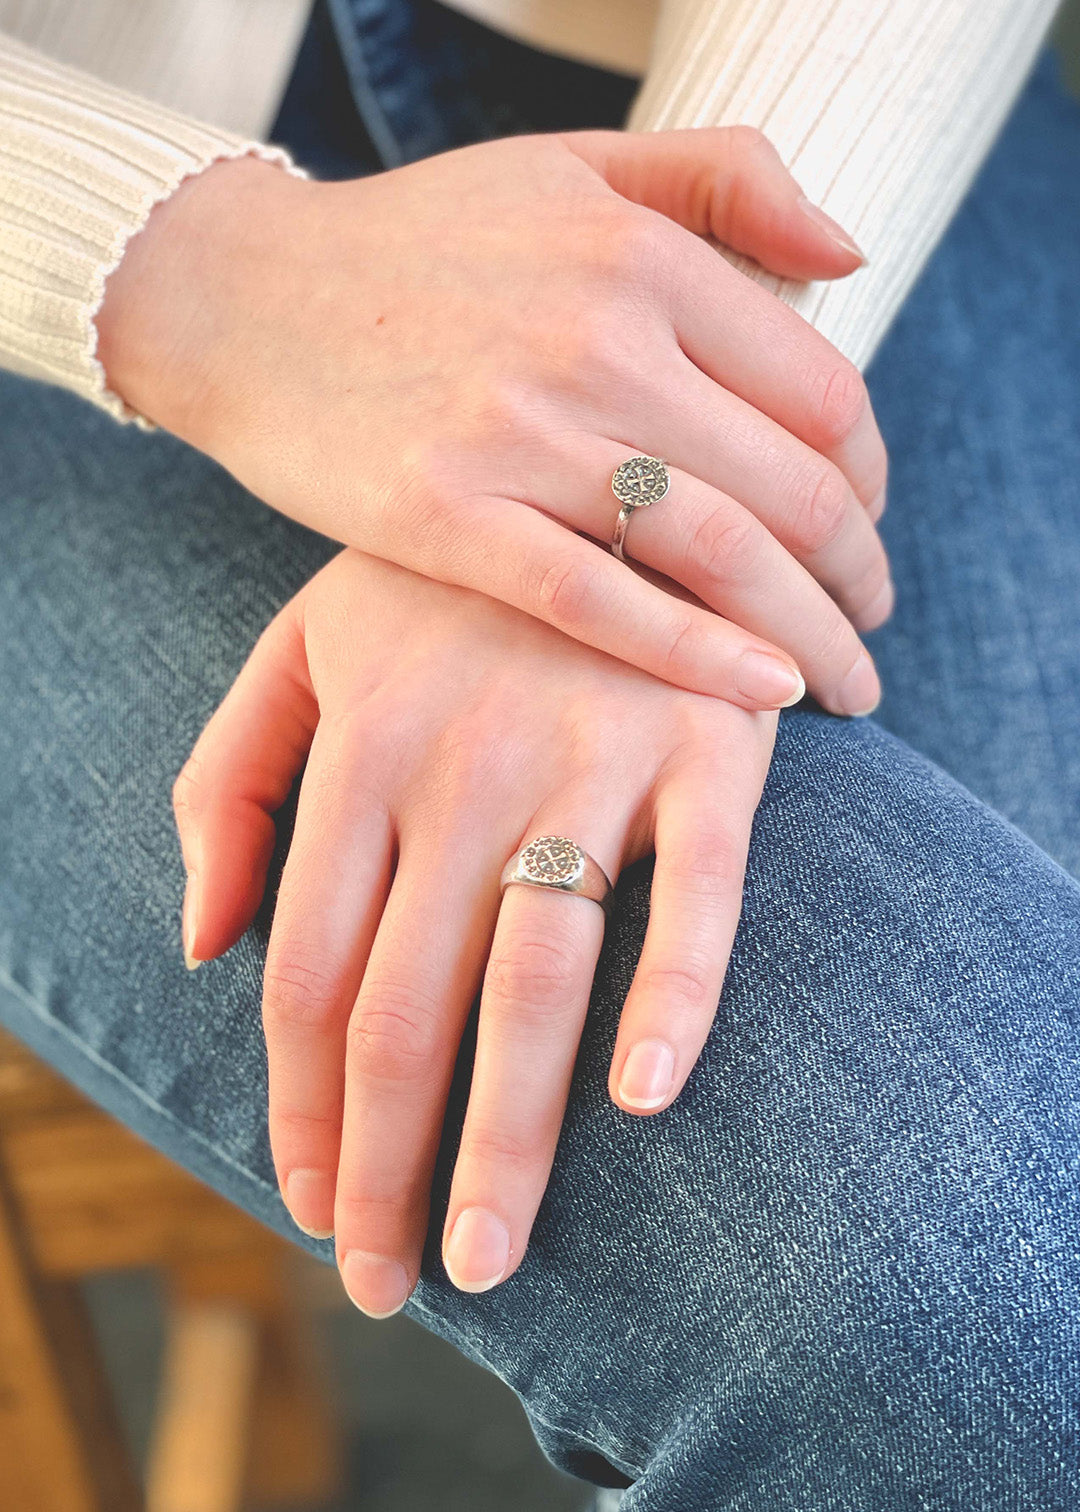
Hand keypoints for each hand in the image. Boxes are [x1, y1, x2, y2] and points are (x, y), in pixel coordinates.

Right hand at [100, 126, 887, 716]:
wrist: (240, 295)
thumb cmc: (417, 244)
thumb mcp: (572, 164)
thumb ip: (724, 177)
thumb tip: (851, 252)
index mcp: (641, 254)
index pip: (821, 391)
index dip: (869, 478)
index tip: (862, 530)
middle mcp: (596, 340)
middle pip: (791, 486)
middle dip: (859, 577)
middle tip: (870, 628)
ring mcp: (517, 433)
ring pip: (716, 551)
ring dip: (807, 633)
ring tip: (842, 686)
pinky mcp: (444, 516)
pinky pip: (600, 602)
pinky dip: (696, 656)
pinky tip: (761, 695)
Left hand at [172, 550, 777, 1313]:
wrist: (609, 468)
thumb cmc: (444, 586)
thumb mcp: (304, 644)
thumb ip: (224, 781)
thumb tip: (195, 945)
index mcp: (361, 745)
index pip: (309, 972)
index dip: (304, 1108)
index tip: (313, 1205)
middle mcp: (463, 765)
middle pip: (405, 1007)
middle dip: (387, 1164)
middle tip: (388, 1283)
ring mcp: (592, 755)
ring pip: (533, 979)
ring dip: (507, 1136)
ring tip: (487, 1258)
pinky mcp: (710, 752)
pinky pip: (697, 893)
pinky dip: (675, 998)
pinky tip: (645, 1102)